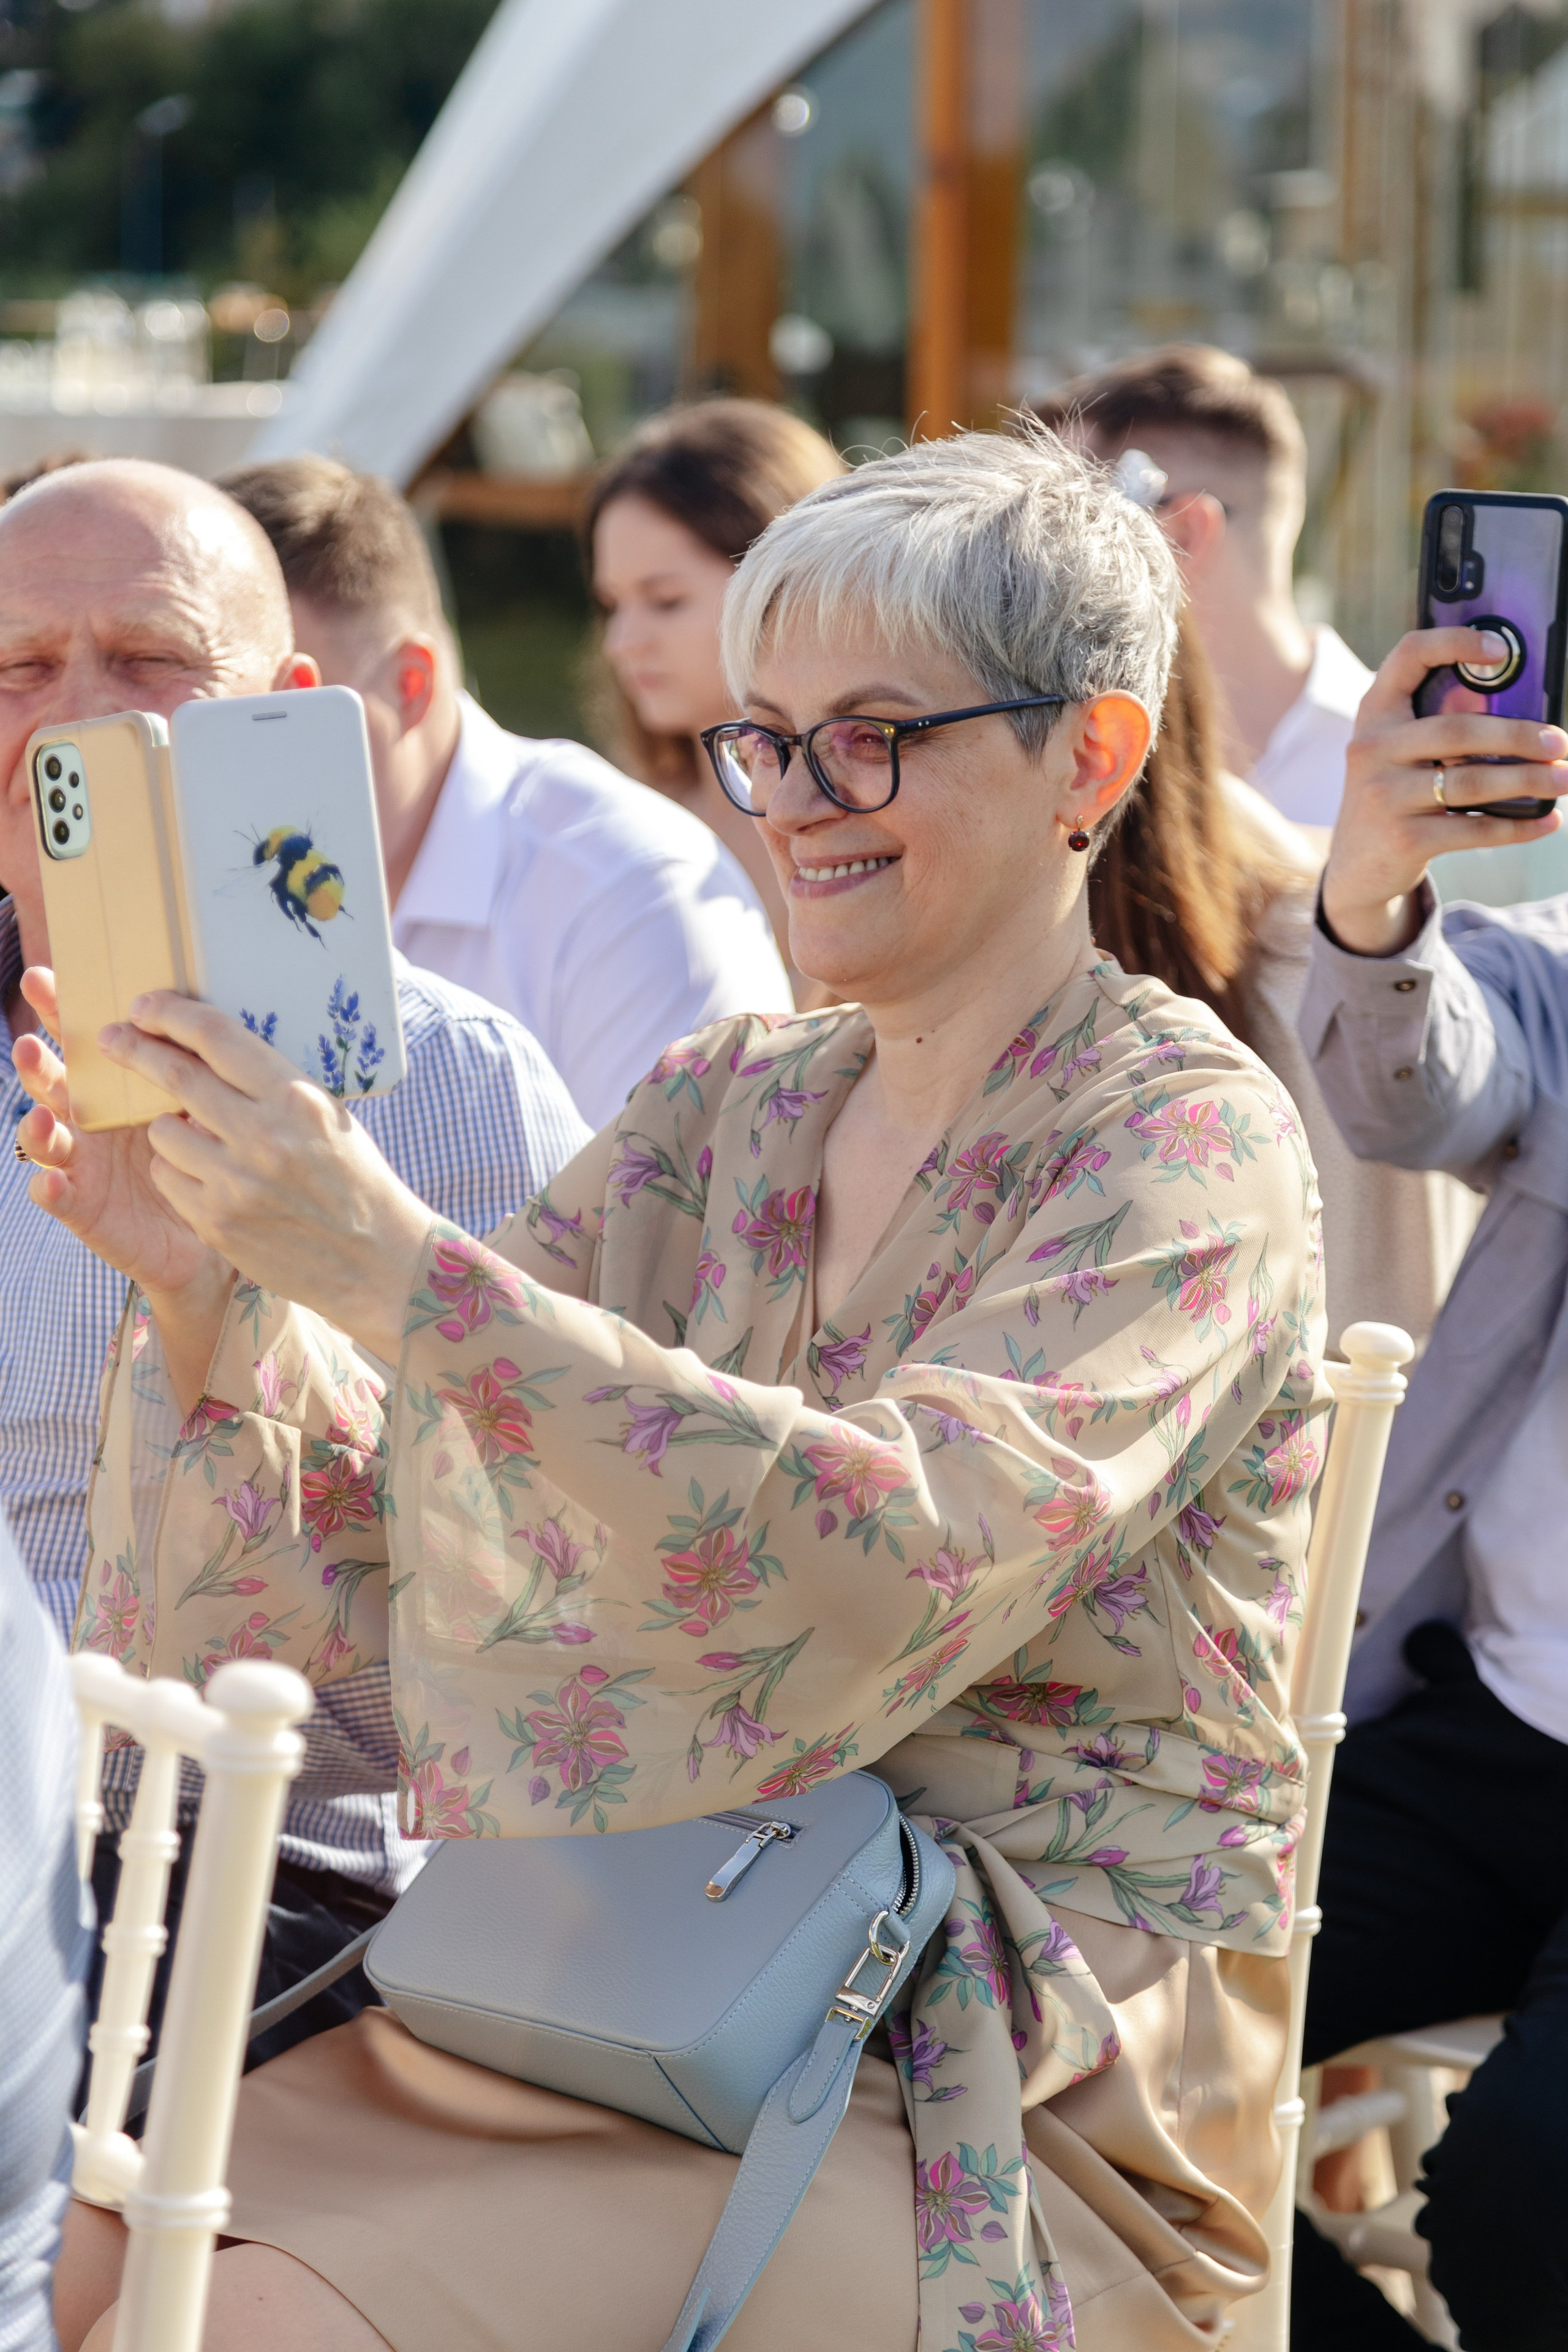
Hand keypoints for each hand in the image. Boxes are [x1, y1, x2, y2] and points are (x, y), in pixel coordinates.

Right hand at [13, 968, 223, 1298]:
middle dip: (35, 1061)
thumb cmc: (203, 1159)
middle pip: (51, 1082)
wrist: (208, 1230)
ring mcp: (79, 1162)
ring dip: (35, 1124)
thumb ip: (187, 1070)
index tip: (45, 977)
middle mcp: (87, 1119)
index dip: (61, 1011)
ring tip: (40, 1114)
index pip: (83, 1041)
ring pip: (44, 1136)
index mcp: (113, 1087)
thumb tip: (195, 1018)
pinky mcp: (81, 1206)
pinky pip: (57, 1195)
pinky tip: (52, 1181)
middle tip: (30, 1044)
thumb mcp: (198, 1108)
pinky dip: (49, 1188)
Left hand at [101, 990, 430, 1364]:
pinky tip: (204, 1173)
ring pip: (163, 1131)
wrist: (374, 1258)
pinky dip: (176, 1168)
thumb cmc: (353, 1176)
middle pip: (175, 1076)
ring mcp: (236, 1183)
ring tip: (193, 1132)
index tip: (144, 1005)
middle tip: (113, 1038)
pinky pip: (168, 1176)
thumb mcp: (325, 1113)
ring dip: (167, 1124)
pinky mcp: (217, 1222)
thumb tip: (205, 1046)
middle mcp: (264, 1137)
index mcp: (295, 1098)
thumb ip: (269, 1083)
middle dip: (134, 1049)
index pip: (216, 1037)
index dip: (170, 1013)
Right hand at [1321, 627, 1567, 955]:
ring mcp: (1383, 795)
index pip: (1410, 655)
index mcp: (1376, 713)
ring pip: (1472, 782)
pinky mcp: (1403, 839)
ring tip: (1563, 780)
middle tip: (1559, 743)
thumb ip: (1436, 725)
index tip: (1500, 650)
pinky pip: (1473, 829)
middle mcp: (1372, 748)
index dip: (1455, 642)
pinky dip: (1517, 826)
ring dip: (1528, 781)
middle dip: (1519, 736)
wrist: (1356, 868)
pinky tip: (1547, 821)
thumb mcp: (1397, 752)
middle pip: (1459, 730)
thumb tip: (1519, 712)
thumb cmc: (1394, 796)